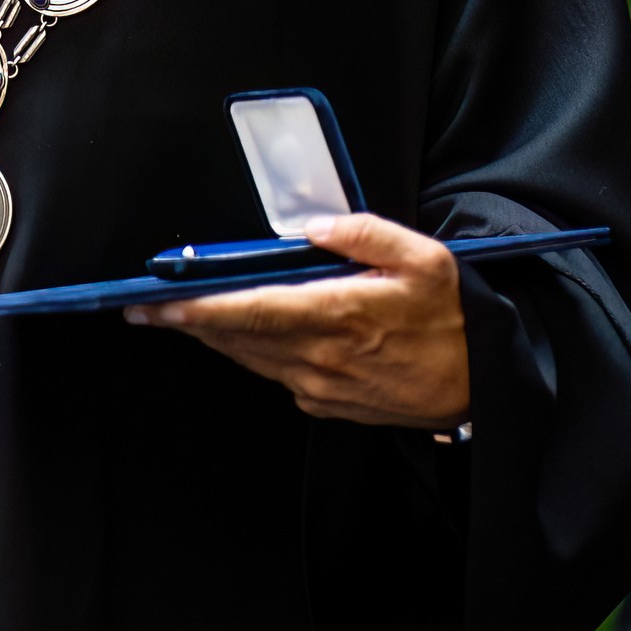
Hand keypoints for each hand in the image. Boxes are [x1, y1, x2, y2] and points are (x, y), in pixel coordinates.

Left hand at [129, 212, 472, 429]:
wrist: (485, 384)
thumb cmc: (456, 317)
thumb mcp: (426, 258)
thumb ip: (365, 234)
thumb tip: (314, 226)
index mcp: (339, 315)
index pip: (248, 311)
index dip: (194, 309)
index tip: (153, 303)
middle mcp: (322, 356)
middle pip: (235, 337)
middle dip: (186, 322)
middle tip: (144, 306)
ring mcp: (322, 386)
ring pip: (250, 358)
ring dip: (214, 338)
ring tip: (181, 316)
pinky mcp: (328, 404)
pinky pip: (276, 375)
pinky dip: (254, 355)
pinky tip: (246, 336)